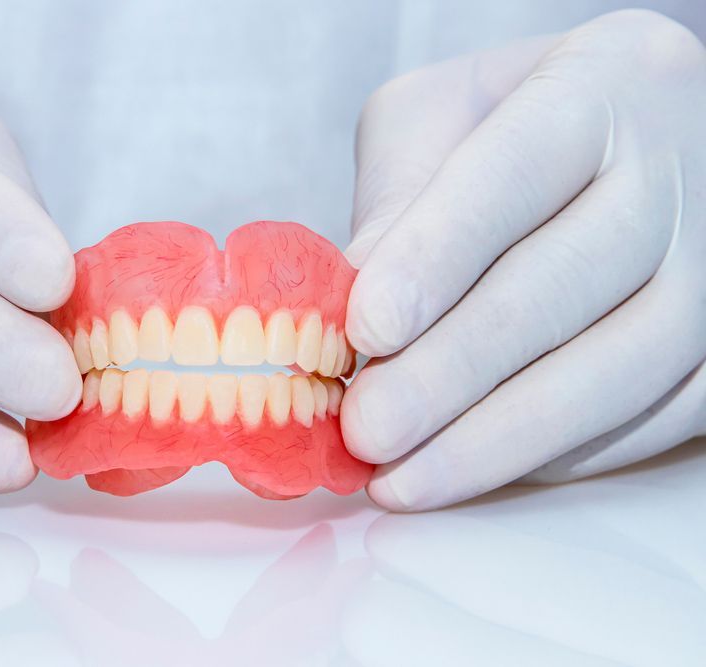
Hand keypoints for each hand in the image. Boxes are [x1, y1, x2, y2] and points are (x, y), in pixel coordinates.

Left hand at [341, 9, 705, 510]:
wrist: (628, 139)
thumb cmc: (511, 125)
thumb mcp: (440, 117)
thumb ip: (398, 198)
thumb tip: (357, 313)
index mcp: (600, 86)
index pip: (513, 174)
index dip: (436, 258)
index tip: (366, 331)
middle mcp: (681, 166)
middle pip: (564, 283)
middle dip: (451, 371)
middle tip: (367, 429)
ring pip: (618, 368)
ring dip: (497, 438)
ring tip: (401, 478)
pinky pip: (653, 419)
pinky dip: (554, 456)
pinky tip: (473, 469)